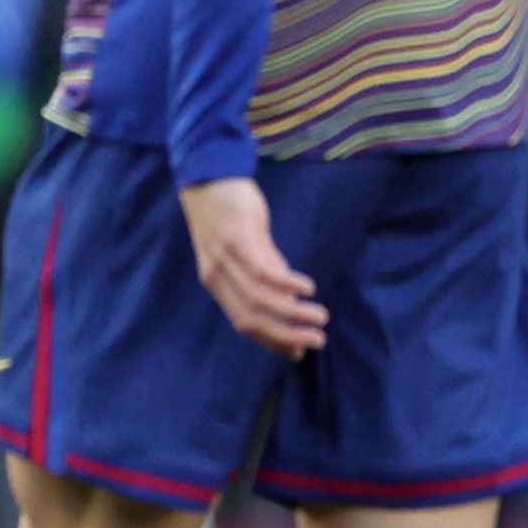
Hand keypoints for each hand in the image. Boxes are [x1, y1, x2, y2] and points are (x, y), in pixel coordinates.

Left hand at [177, 176, 326, 356]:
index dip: (272, 340)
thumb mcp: (244, 245)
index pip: (244, 322)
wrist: (207, 175)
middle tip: (317, 341)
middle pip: (251, 317)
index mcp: (217, 282)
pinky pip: (263, 271)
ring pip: (259, 299)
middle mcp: (217, 276)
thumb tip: (288, 295)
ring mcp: (225, 259)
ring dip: (293, 313)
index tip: (299, 352)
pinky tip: (308, 289)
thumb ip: (265, 268)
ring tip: (320, 316)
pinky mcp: (237, 239)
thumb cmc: (228, 210)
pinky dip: (286, 284)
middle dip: (286, 335)